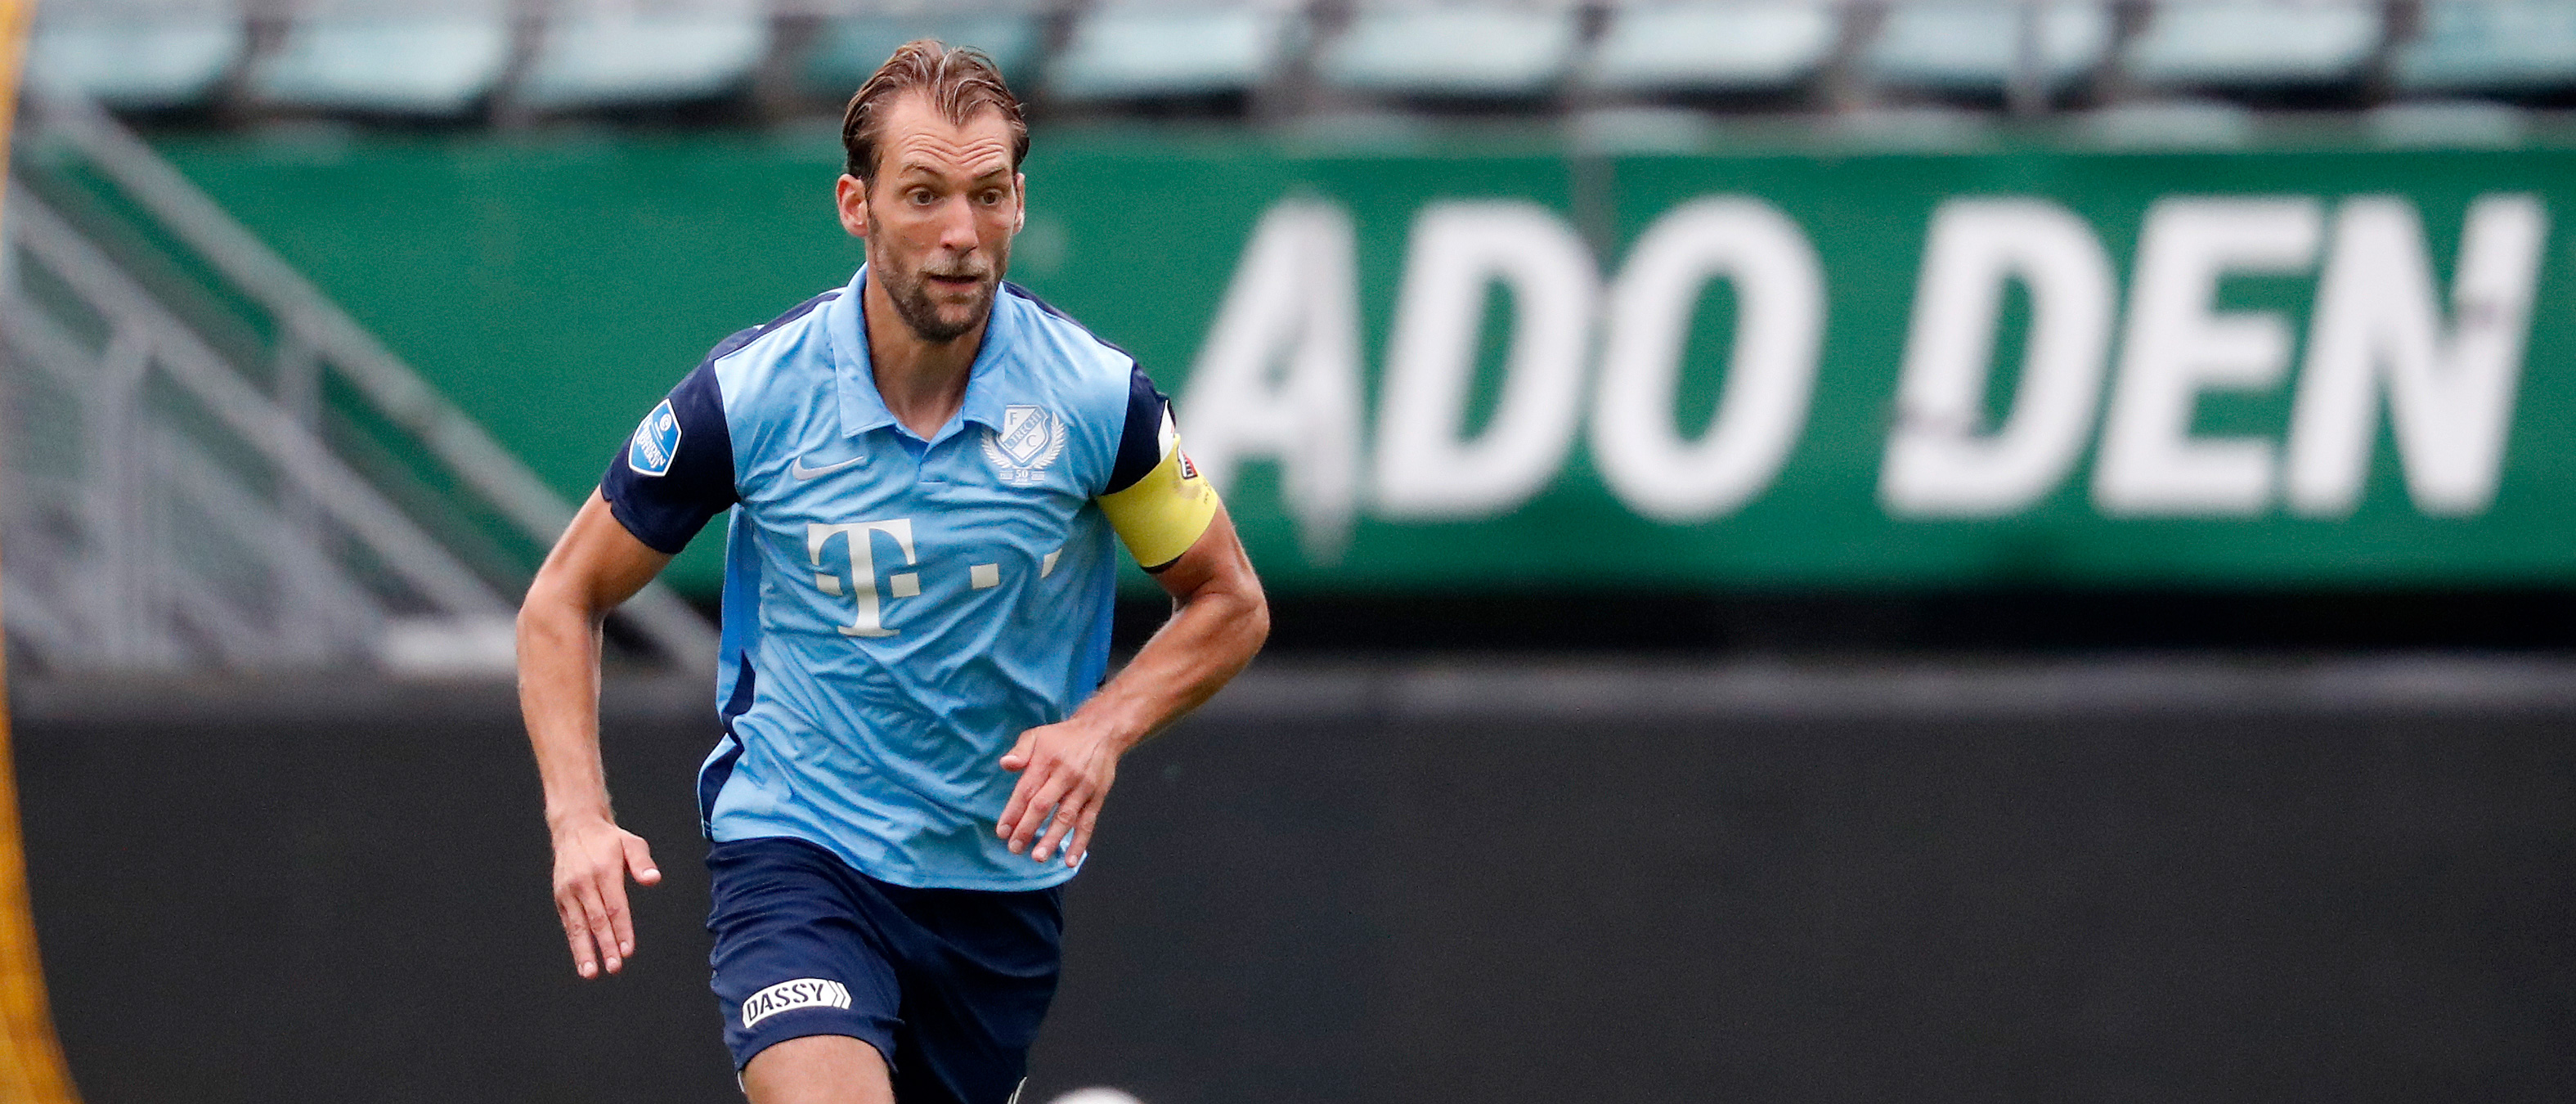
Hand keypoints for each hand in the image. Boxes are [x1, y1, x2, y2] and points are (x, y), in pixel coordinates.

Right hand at [550, 815, 660, 977]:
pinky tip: (582, 960)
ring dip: (585, 951)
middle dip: (605, 946)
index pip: (615, 907)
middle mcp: (584, 883)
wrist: (575, 828)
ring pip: (578, 926)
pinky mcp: (560, 897)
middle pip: (597, 920)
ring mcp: (569, 891)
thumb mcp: (631, 842)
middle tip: (614, 968)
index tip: (628, 951)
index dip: (621, 930)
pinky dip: (575, 943)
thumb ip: (642, 862)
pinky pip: (569, 923)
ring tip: (590, 973)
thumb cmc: (609, 840)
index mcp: (604, 871)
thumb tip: (653, 879)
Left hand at [996, 719, 1127, 865]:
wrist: (1102, 731)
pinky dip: (1080, 843)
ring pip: (1066, 817)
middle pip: (1043, 806)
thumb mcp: (1037, 735)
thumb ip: (1020, 751)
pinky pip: (1088, 822)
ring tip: (1038, 857)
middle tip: (1015, 848)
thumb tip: (1006, 765)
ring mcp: (1083, 788)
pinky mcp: (1098, 797)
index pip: (1026, 790)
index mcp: (1047, 761)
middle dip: (1027, 829)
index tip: (1002, 832)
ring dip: (1052, 839)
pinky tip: (1070, 860)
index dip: (1013, 813)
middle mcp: (1065, 775)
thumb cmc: (1063, 737)